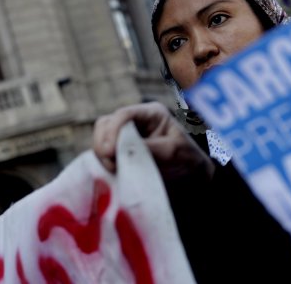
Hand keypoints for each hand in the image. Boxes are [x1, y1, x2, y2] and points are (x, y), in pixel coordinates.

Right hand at [92, 101, 213, 182]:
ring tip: (115, 169)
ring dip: (102, 154)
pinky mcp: (119, 151)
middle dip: (104, 143)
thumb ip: (151, 148)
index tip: (110, 151)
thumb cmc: (186, 158)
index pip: (125, 114)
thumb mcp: (173, 151)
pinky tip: (114, 172)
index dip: (113, 130)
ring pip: (101, 138)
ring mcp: (125, 135)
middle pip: (106, 124)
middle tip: (111, 163)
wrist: (189, 176)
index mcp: (151, 113)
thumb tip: (125, 150)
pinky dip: (103, 162)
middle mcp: (135, 121)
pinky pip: (102, 153)